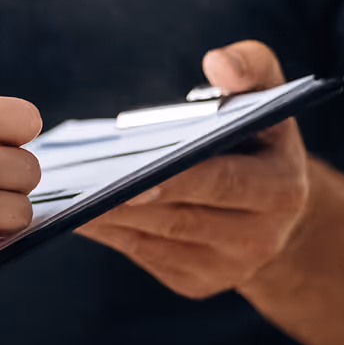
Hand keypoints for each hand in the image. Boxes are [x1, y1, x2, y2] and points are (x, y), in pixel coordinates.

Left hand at [77, 41, 309, 298]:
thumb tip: (218, 62)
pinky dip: (103, 230)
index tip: (131, 177)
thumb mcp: (267, 96)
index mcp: (281, 189)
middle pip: (179, 217)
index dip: (177, 181)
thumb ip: (250, 67)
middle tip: (77, 183)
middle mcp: (259, 237)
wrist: (276, 210)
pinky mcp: (193, 281)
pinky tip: (69, 206)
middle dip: (126, 201)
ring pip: (152, 240)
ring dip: (105, 217)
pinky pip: (139, 253)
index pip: (224, 184)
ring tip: (62, 190)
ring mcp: (225, 267)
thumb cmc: (258, 137)